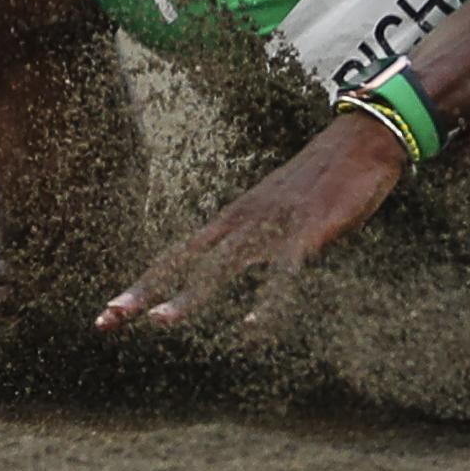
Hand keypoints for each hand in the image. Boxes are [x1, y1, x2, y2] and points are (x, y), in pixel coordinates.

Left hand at [98, 111, 404, 334]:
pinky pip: (281, 276)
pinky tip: (250, 329)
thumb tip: (250, 264)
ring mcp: (273, 227)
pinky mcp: (307, 234)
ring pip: (221, 266)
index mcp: (235, 218)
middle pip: (185, 260)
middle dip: (145, 291)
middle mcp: (243, 222)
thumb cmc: (325, 178)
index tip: (111, 311)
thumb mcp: (281, 209)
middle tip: (107, 320)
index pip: (178, 255)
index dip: (145, 283)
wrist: (362, 141)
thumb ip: (260, 238)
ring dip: (189, 295)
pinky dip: (265, 305)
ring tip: (159, 322)